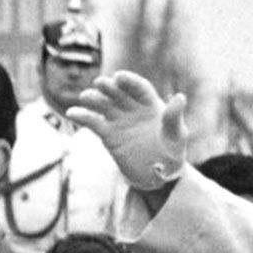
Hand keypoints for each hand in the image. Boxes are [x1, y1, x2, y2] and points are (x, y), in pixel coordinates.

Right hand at [68, 71, 188, 191]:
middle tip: (100, 83)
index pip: (139, 88)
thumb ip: (174, 117)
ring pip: (104, 105)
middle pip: (119, 93)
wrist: (158, 175)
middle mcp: (133, 109)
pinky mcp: (108, 135)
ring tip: (85, 97)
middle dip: (109, 87)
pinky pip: (94, 123)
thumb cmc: (172, 152)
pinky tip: (73, 113)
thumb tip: (180, 97)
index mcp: (151, 105)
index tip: (119, 77)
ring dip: (94, 99)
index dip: (129, 81)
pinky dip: (83, 116)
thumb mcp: (176, 135)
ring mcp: (119, 121)